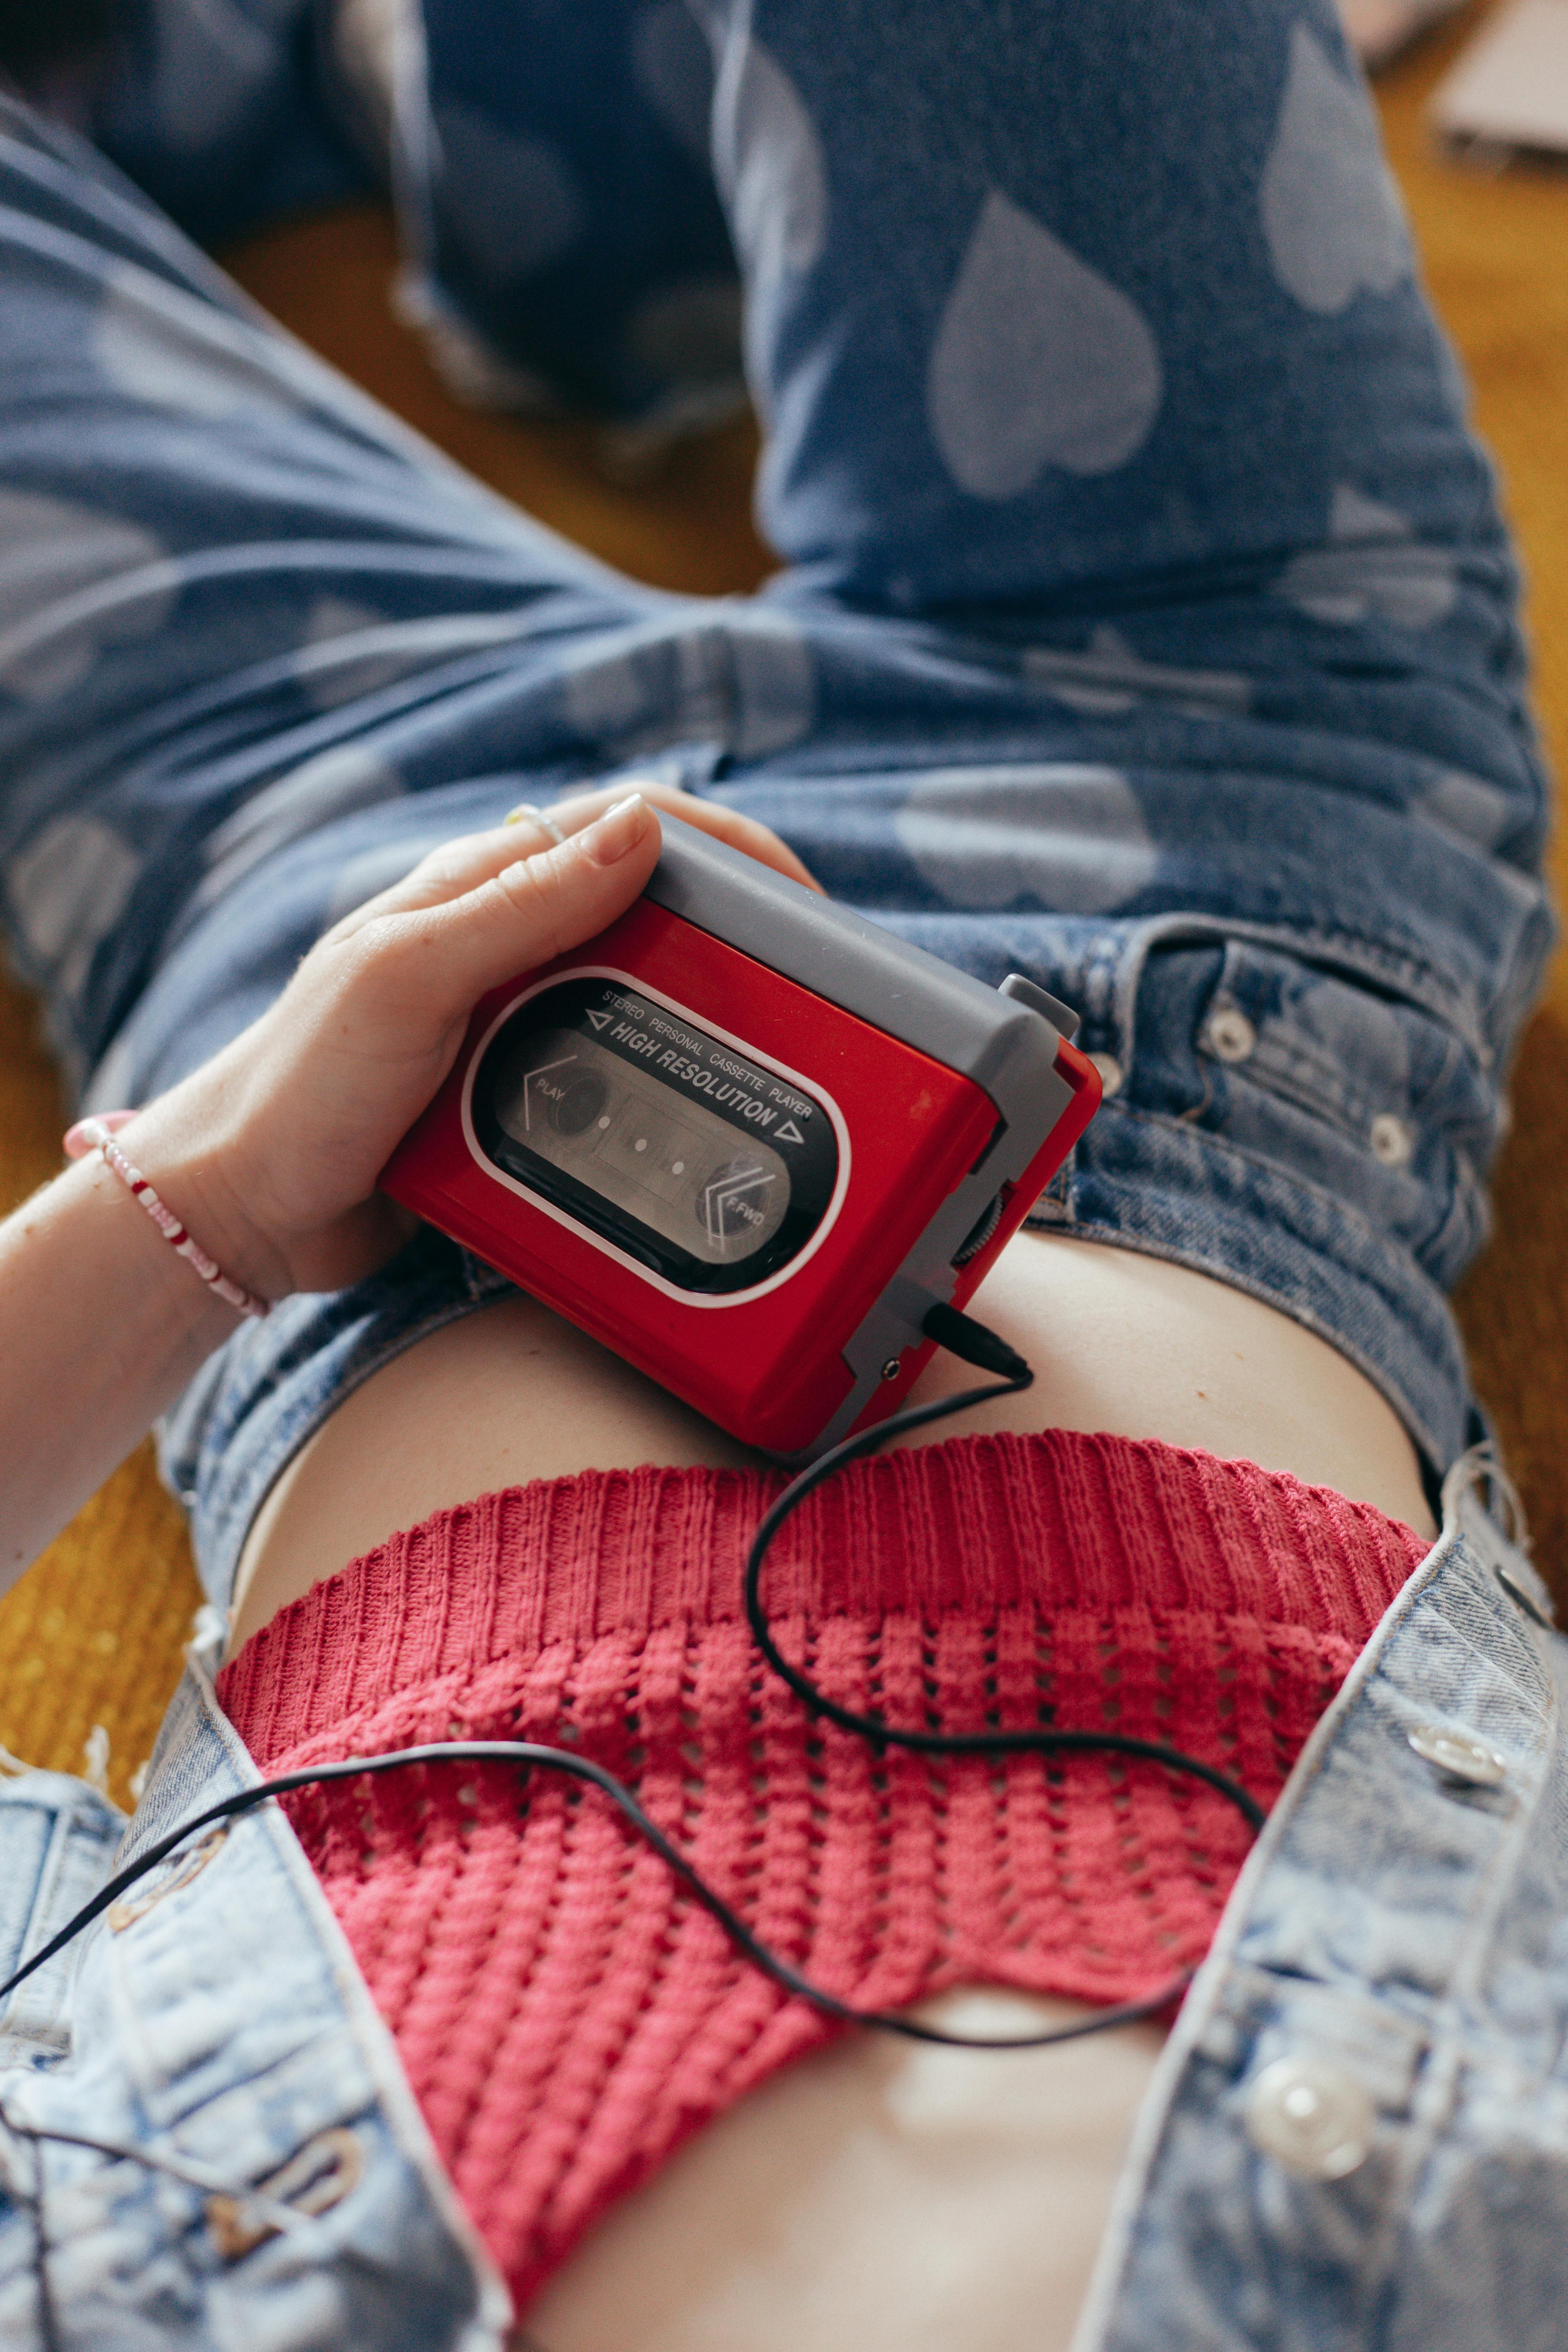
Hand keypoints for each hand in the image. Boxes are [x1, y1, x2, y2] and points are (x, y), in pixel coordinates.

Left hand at [108, 782, 816, 1302]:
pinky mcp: (520, 1103)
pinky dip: (655, 1096)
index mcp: (479, 890)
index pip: (626, 826)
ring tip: (758, 1054)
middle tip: (802, 992)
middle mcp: (506, 948)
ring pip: (642, 1004)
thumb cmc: (300, 1086)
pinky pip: (612, 1086)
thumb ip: (522, 904)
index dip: (726, 844)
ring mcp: (516, 1026)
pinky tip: (683, 1118)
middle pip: (653, 915)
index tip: (800, 896)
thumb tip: (641, 826)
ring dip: (700, 1023)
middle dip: (734, 939)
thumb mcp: (412, 975)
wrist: (244, 1215)